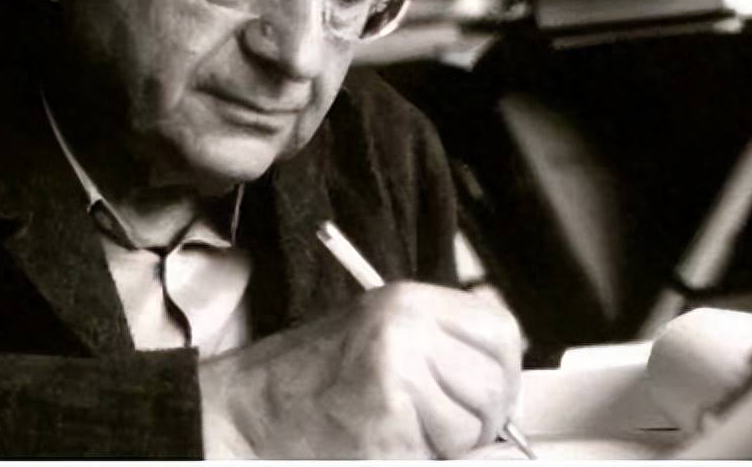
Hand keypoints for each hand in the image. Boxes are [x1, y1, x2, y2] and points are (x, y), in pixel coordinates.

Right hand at [198, 280, 521, 457]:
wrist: (248, 413)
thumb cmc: (308, 380)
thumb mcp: (379, 334)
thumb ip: (438, 343)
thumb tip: (503, 377)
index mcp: (407, 301)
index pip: (500, 332)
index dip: (501, 372)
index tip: (484, 395)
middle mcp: (407, 330)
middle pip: (495, 384)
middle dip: (479, 420)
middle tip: (439, 428)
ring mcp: (398, 377)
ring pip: (472, 428)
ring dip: (447, 447)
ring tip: (400, 433)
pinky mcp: (389, 427)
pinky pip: (440, 458)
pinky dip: (418, 461)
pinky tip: (380, 445)